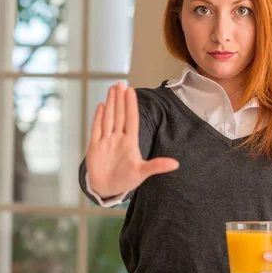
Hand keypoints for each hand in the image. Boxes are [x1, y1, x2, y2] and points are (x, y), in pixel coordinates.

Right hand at [86, 82, 179, 197]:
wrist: (107, 189)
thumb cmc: (126, 180)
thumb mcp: (142, 172)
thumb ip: (157, 166)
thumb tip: (176, 164)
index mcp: (130, 142)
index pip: (131, 119)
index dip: (131, 105)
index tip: (131, 91)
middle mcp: (118, 138)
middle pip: (119, 115)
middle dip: (120, 99)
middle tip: (120, 83)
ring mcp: (106, 141)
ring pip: (108, 118)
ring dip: (110, 104)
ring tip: (112, 89)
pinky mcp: (95, 147)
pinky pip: (97, 129)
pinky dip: (98, 117)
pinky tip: (101, 106)